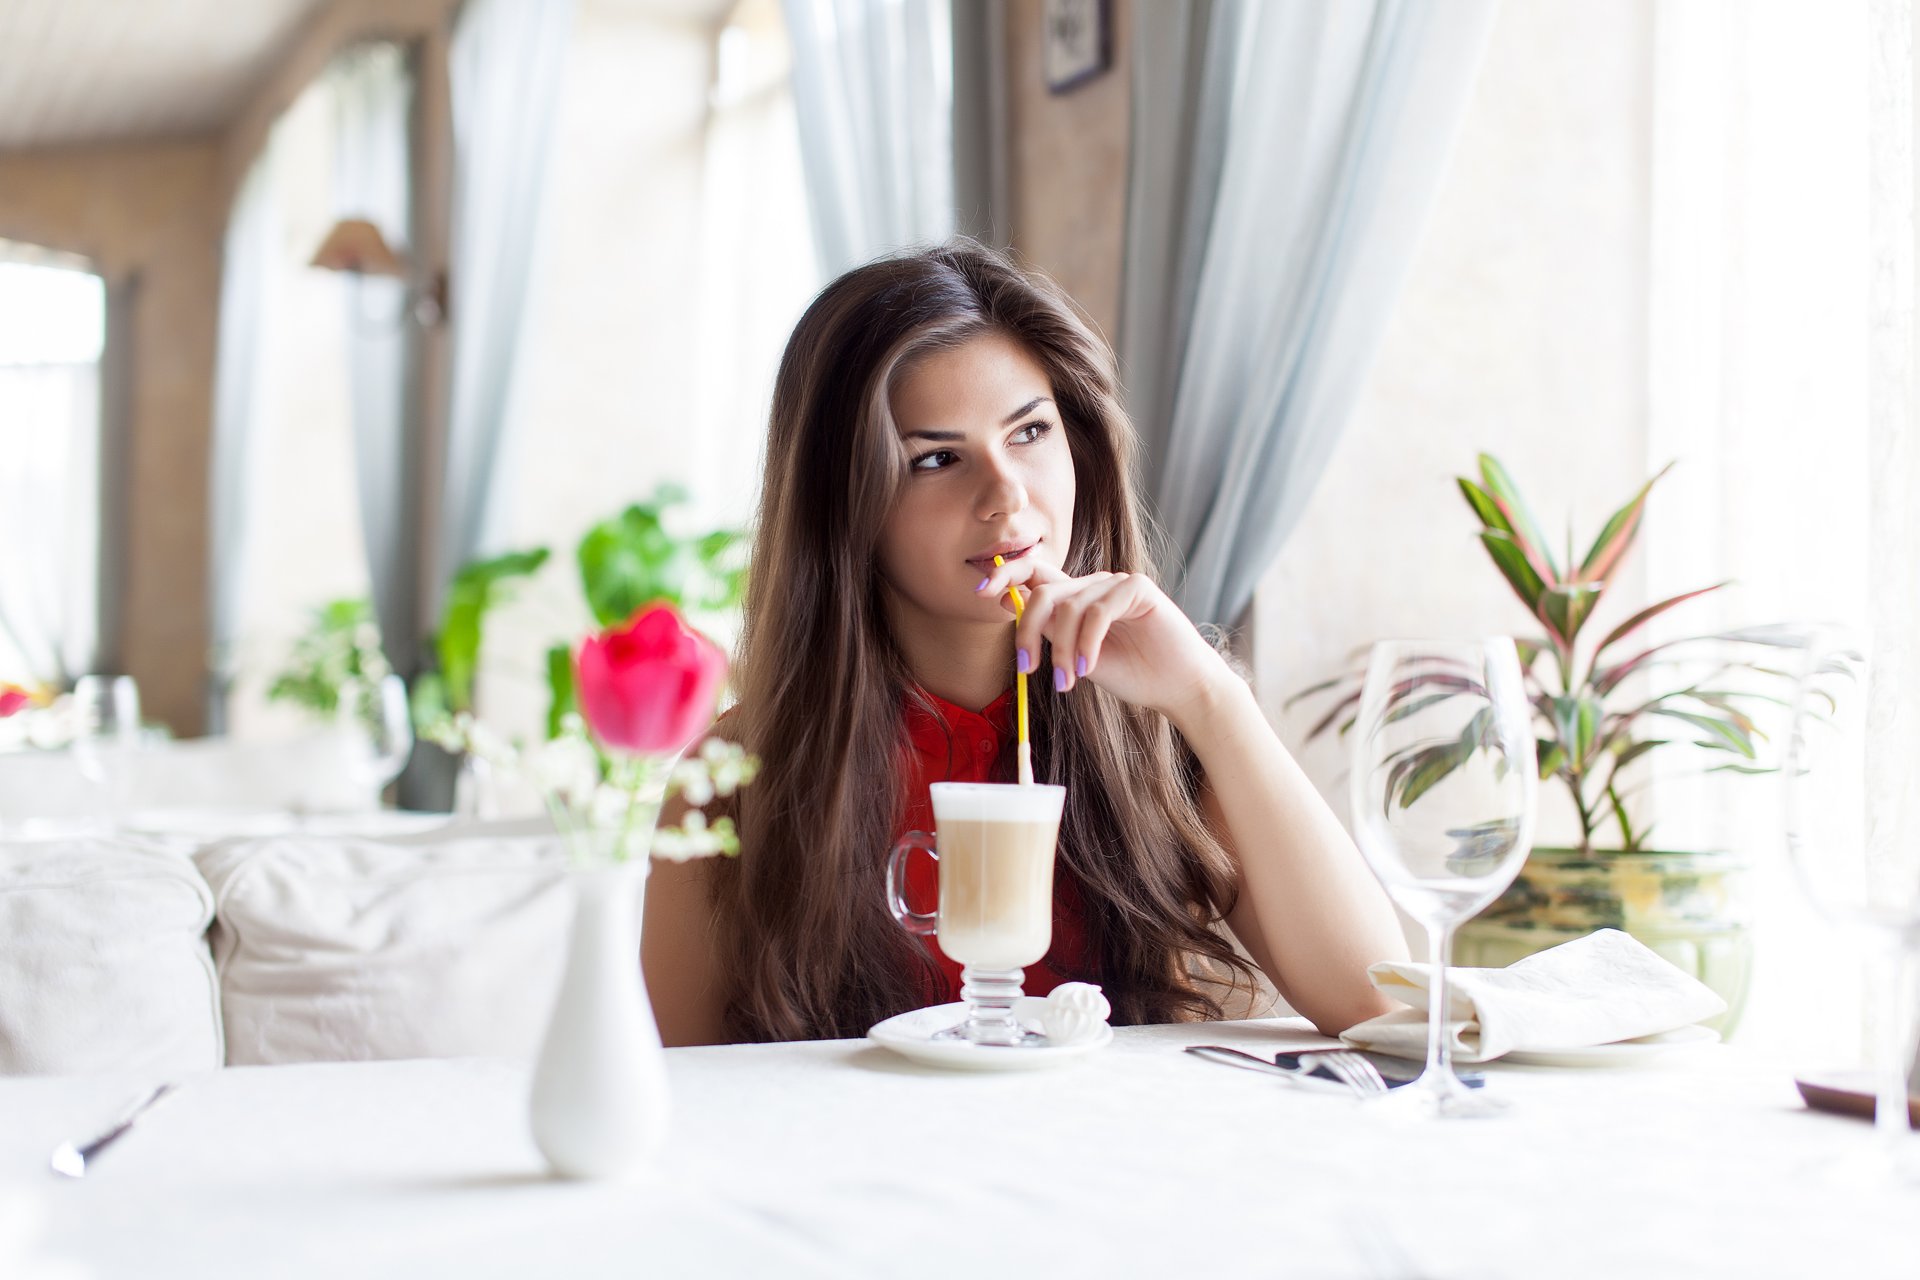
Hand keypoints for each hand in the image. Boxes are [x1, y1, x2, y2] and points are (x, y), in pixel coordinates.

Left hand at [973, 558, 1234, 725]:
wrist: (1176, 688)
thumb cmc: (1132, 674)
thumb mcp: (1075, 656)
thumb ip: (1048, 631)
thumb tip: (1008, 603)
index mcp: (1076, 598)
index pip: (1033, 574)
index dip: (1004, 575)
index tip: (981, 593)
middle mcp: (1093, 585)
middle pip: (1042, 590)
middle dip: (1026, 630)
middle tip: (1025, 667)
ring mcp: (1116, 583)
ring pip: (1068, 606)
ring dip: (1061, 649)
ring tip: (1066, 681)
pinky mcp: (1137, 589)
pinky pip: (1097, 611)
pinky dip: (1086, 643)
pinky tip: (1087, 668)